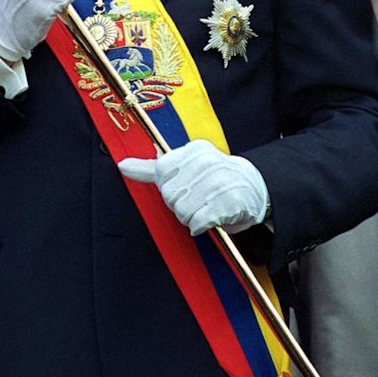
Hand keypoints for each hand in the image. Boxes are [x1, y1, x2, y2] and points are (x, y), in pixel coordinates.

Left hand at [119, 139, 268, 234]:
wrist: (255, 189)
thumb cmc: (215, 178)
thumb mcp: (185, 165)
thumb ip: (151, 168)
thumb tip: (123, 165)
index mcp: (194, 150)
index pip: (162, 172)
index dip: (169, 187)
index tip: (183, 186)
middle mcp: (207, 162)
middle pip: (169, 195)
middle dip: (178, 204)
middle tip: (195, 200)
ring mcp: (219, 181)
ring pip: (182, 210)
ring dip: (190, 217)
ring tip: (203, 209)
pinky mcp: (229, 203)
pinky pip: (198, 222)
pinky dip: (200, 226)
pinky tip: (208, 219)